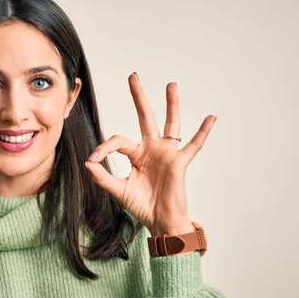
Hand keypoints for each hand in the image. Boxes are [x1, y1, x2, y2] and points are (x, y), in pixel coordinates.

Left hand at [84, 72, 215, 237]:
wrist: (159, 221)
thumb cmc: (142, 206)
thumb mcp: (118, 189)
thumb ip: (102, 176)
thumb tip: (87, 162)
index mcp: (136, 155)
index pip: (118, 141)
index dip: (104, 148)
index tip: (93, 158)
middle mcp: (152, 149)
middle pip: (145, 117)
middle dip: (139, 97)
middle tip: (133, 76)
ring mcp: (167, 153)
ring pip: (170, 123)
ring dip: (171, 104)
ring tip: (171, 84)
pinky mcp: (179, 162)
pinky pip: (194, 145)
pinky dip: (203, 132)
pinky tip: (211, 117)